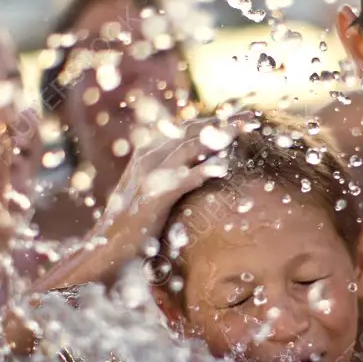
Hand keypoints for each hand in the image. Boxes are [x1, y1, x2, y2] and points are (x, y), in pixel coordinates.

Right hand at [92, 113, 252, 262]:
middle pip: (194, 131)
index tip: (245, 117)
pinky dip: (201, 171)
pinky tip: (221, 168)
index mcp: (152, 150)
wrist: (109, 244)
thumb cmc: (138, 218)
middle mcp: (150, 155)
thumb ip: (178, 170)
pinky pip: (180, 179)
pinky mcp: (153, 195)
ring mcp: (150, 173)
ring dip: (219, 136)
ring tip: (245, 130)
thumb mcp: (158, 187)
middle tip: (253, 119)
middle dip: (225, 123)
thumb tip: (208, 161)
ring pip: (190, 146)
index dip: (218, 121)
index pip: (190, 127)